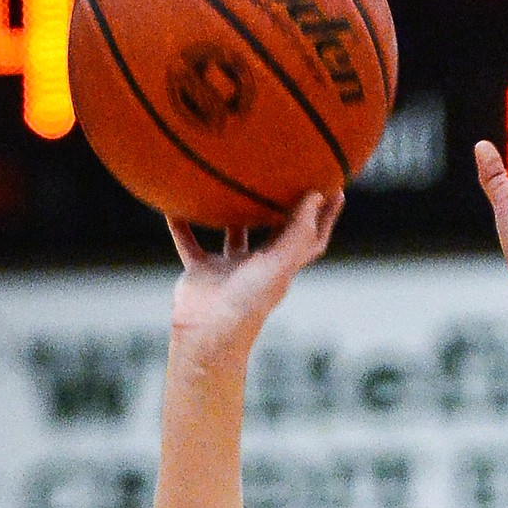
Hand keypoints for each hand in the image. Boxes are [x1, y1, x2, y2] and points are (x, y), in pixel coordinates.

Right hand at [166, 190, 343, 355]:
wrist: (208, 333)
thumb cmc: (248, 301)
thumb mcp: (279, 264)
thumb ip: (298, 231)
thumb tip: (317, 195)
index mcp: (282, 267)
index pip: (310, 237)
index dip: (324, 216)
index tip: (335, 187)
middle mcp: (258, 266)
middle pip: (276, 232)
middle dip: (284, 207)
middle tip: (288, 174)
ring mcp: (229, 269)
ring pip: (233, 234)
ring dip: (231, 213)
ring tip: (232, 182)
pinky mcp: (201, 272)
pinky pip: (189, 242)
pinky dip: (181, 225)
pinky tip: (173, 204)